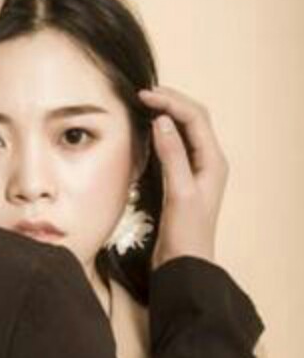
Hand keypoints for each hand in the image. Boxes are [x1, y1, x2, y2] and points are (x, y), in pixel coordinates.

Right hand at [138, 86, 228, 268]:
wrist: (184, 263)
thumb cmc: (186, 233)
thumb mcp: (179, 192)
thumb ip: (172, 156)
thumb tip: (162, 122)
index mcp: (213, 161)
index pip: (194, 118)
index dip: (171, 102)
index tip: (144, 96)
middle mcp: (207, 161)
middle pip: (193, 119)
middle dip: (170, 101)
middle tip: (143, 94)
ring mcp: (195, 169)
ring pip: (184, 130)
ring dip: (167, 113)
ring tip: (145, 104)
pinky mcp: (181, 178)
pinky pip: (175, 145)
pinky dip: (162, 131)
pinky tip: (148, 130)